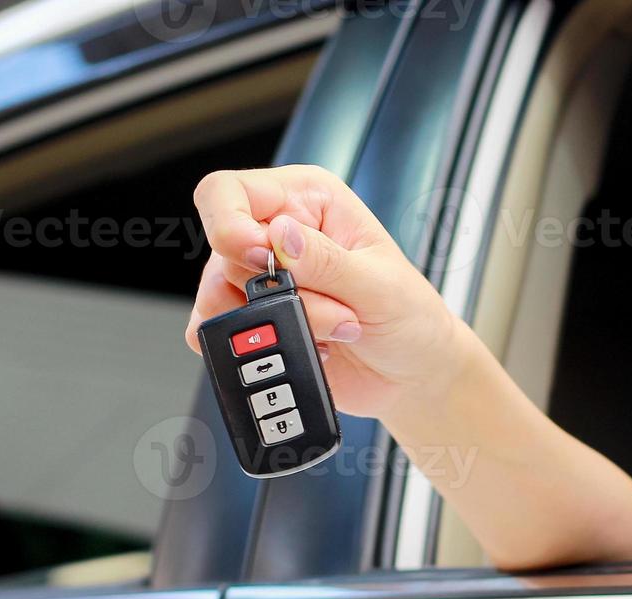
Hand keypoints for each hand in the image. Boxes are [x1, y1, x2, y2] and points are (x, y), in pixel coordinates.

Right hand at [187, 164, 468, 420]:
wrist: (412, 373)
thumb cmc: (410, 316)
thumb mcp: (380, 284)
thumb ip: (327, 260)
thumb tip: (279, 237)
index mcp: (308, 200)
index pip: (230, 192)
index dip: (229, 225)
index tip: (261, 259)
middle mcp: (277, 234)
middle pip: (224, 252)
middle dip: (282, 292)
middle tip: (337, 309)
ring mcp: (261, 280)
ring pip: (219, 297)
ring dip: (280, 323)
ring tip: (334, 330)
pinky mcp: (255, 322)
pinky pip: (219, 333)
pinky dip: (260, 347)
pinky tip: (310, 345)